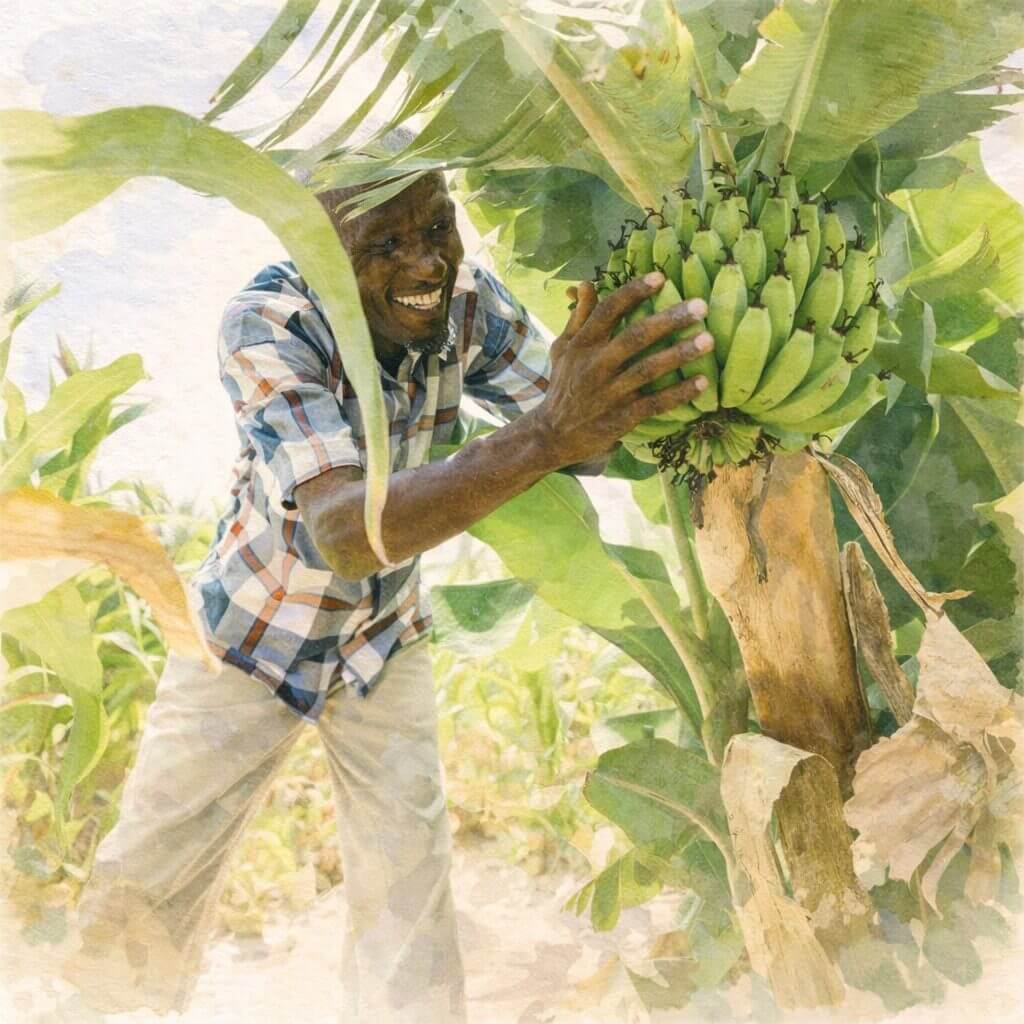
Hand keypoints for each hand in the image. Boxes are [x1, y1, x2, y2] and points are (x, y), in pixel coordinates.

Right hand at [529, 272, 713, 468]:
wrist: (554, 435)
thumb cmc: (564, 385)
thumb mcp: (563, 349)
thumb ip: (578, 317)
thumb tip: (585, 283)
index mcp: (583, 344)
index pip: (609, 311)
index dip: (634, 292)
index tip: (660, 277)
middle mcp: (595, 365)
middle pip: (634, 337)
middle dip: (668, 320)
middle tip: (700, 306)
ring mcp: (609, 393)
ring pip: (647, 370)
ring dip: (679, 354)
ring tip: (707, 340)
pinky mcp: (620, 418)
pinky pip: (654, 404)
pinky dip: (678, 394)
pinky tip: (702, 383)